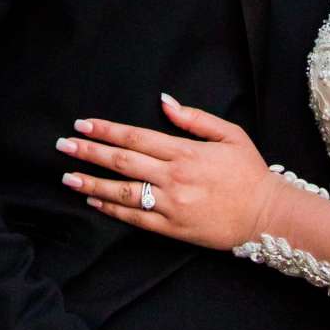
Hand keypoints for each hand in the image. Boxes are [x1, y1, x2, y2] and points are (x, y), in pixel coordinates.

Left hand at [56, 95, 271, 251]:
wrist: (265, 214)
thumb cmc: (249, 172)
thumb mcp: (229, 134)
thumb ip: (194, 118)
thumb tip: (165, 102)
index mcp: (185, 152)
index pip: (136, 137)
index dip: (106, 130)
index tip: (83, 125)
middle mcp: (173, 177)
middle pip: (122, 161)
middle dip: (90, 152)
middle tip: (64, 145)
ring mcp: (171, 205)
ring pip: (122, 192)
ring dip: (91, 182)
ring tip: (67, 176)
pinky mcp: (172, 228)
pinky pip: (135, 218)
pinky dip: (111, 209)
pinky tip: (93, 201)